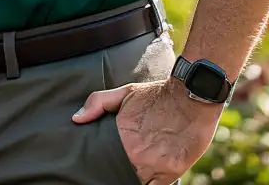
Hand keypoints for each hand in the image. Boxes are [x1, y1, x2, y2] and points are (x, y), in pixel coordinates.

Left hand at [73, 77, 220, 183]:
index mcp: (122, 139)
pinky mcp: (171, 172)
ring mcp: (154, 167)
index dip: (105, 167)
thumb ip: (98, 103)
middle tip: (121, 166)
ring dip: (136, 178)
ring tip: (136, 169)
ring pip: (137, 182)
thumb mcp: (126, 92)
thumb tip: (76, 119)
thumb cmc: (158, 94)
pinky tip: (149, 178)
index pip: (106, 164)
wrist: (192, 95)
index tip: (104, 166)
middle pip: (121, 174)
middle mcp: (136, 156)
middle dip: (119, 172)